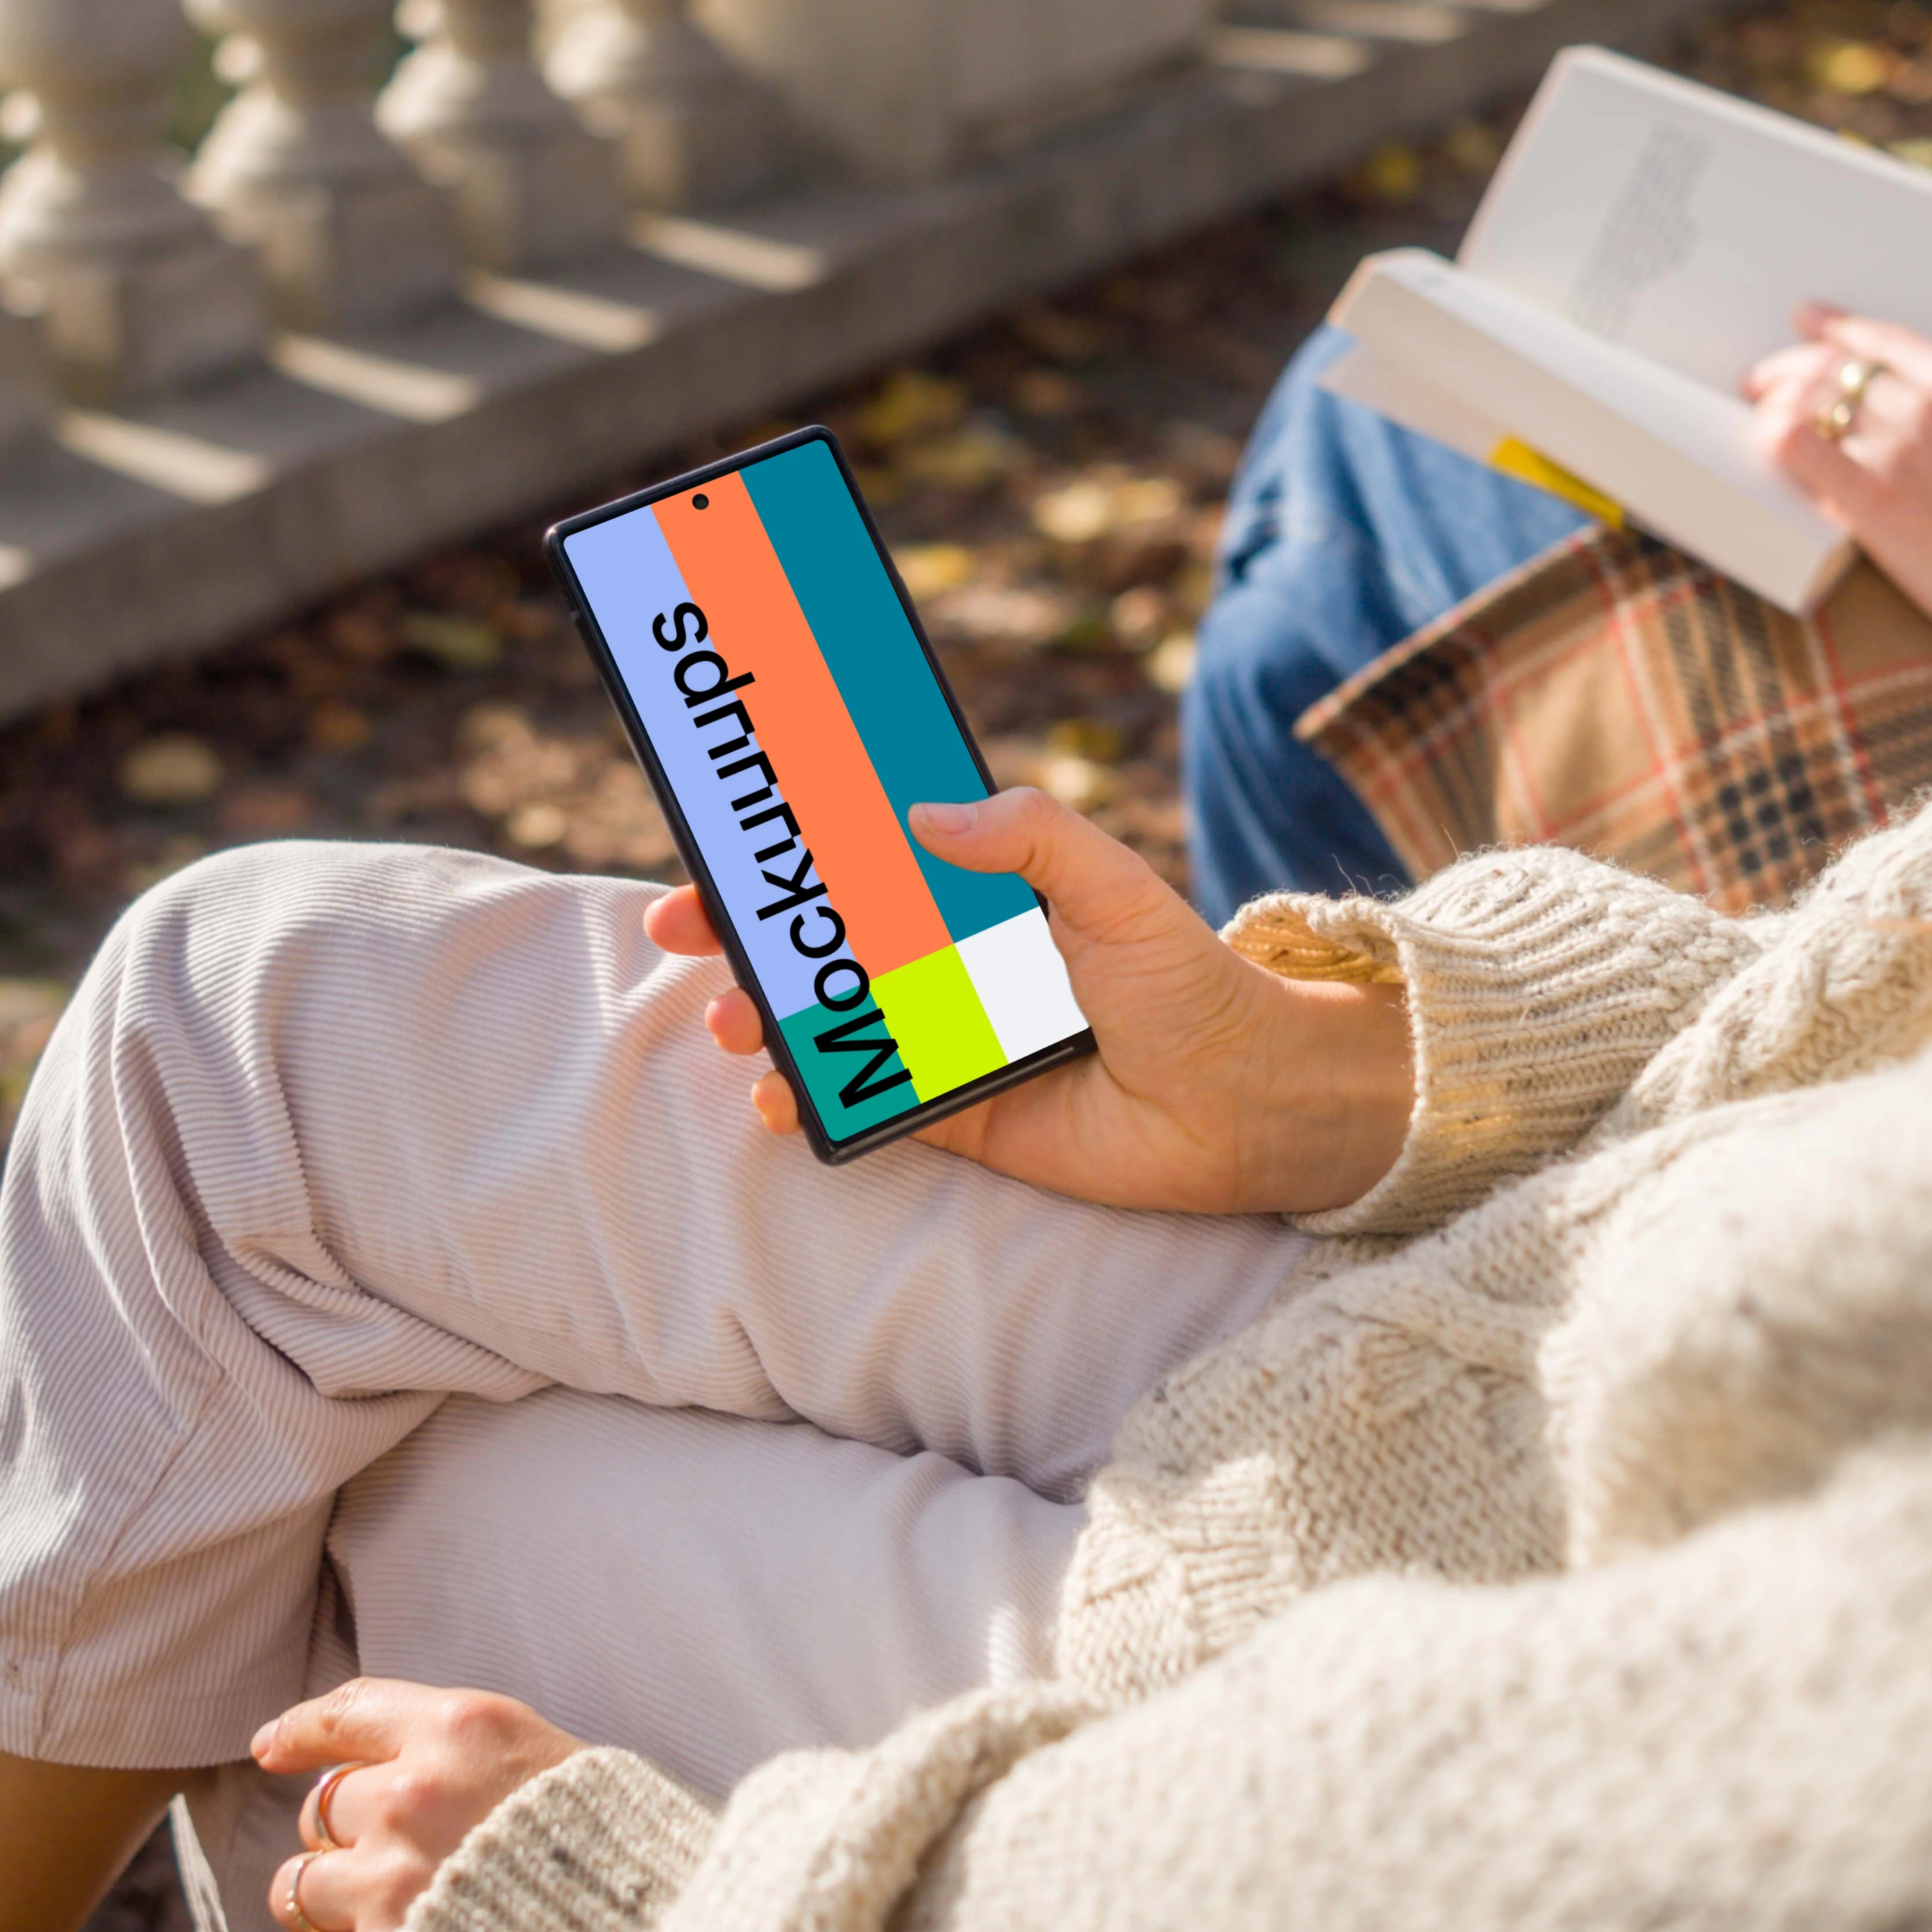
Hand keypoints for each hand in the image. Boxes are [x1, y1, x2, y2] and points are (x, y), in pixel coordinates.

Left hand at [250, 1680, 581, 1931]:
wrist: (647, 1917)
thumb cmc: (600, 1838)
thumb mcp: (533, 1752)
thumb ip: (449, 1745)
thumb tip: (348, 1753)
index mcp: (458, 1730)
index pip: (346, 1713)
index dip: (298, 1731)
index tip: (273, 1746)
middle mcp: (413, 1796)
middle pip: (320, 1809)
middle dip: (343, 1837)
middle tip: (392, 1859)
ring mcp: (393, 1881)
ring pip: (299, 1888)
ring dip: (332, 1905)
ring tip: (384, 1915)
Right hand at [641, 788, 1415, 1212]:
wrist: (1244, 1103)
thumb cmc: (1190, 984)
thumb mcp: (1118, 888)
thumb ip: (1033, 835)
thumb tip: (924, 815)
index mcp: (980, 897)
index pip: (865, 862)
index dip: (792, 851)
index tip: (726, 838)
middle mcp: (950, 965)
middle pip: (823, 941)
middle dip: (746, 935)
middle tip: (687, 931)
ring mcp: (945, 1042)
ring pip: (828, 1021)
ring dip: (764, 1015)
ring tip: (734, 1018)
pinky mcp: (954, 1117)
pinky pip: (864, 1103)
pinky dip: (811, 1098)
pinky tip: (778, 1093)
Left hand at [1742, 306, 1931, 657]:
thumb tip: (1897, 418)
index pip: (1880, 338)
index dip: (1832, 329)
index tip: (1805, 324)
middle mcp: (1927, 404)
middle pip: (1833, 366)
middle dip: (1788, 370)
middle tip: (1758, 384)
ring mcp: (1896, 449)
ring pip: (1807, 400)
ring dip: (1774, 405)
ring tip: (1758, 419)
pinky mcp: (1871, 500)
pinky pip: (1794, 445)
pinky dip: (1770, 437)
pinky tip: (1764, 446)